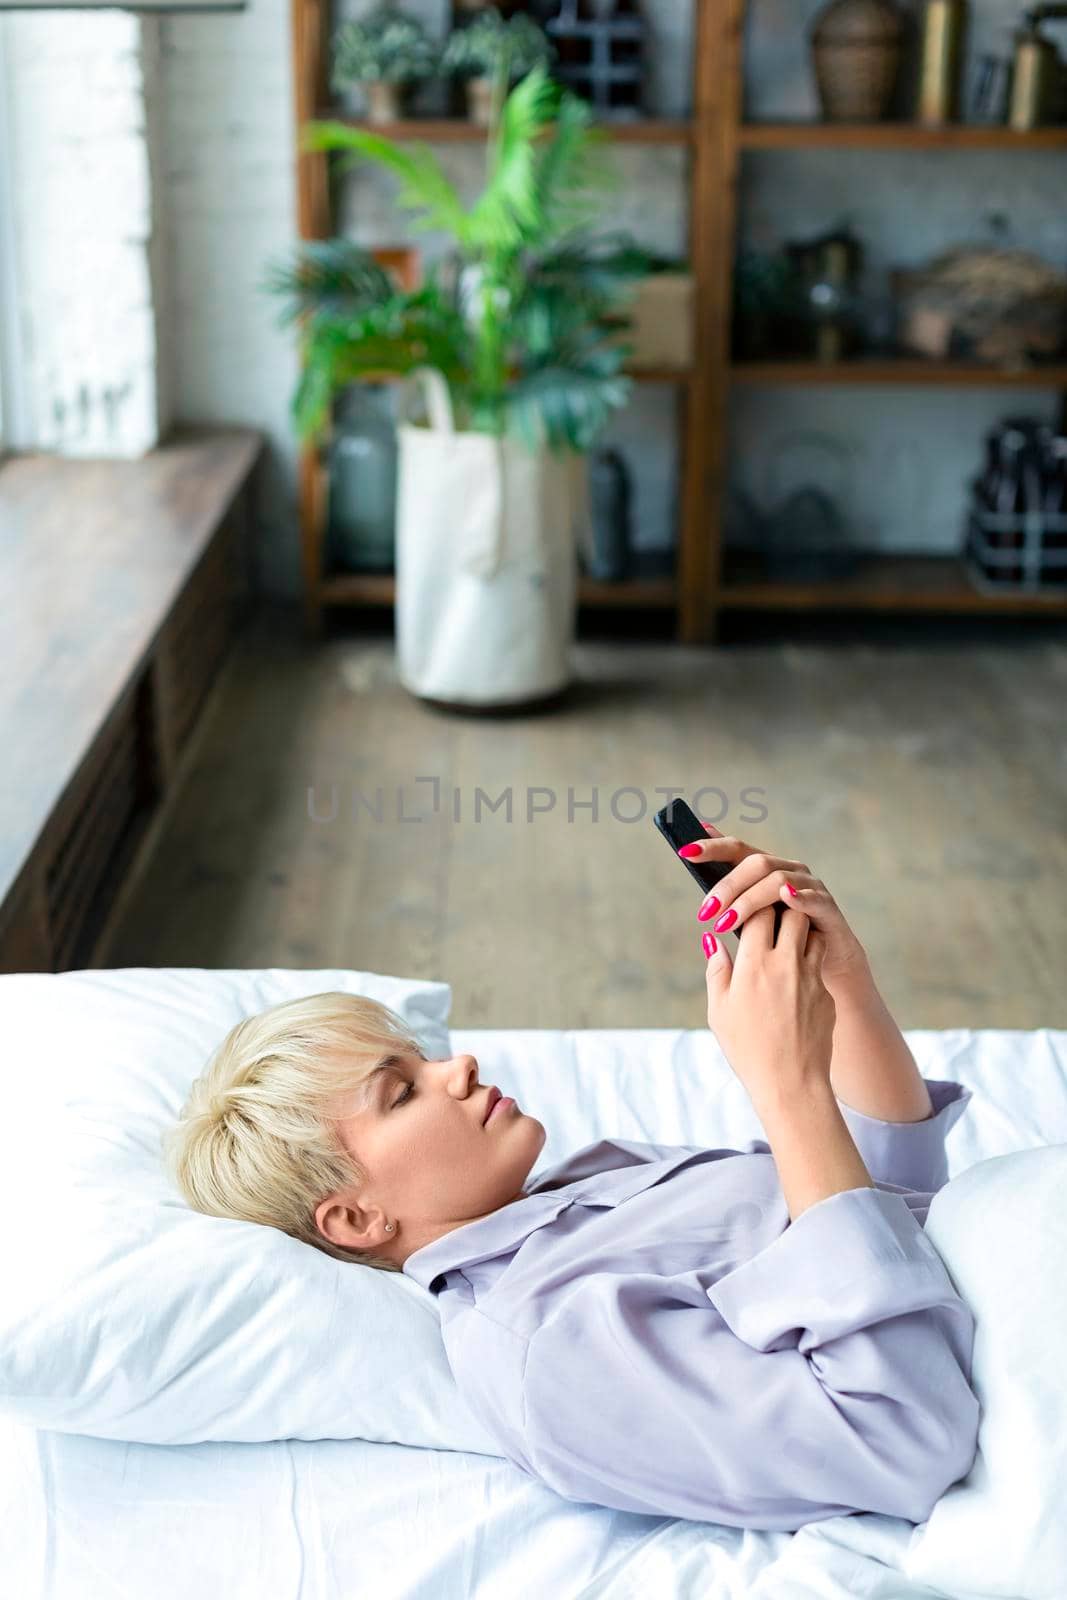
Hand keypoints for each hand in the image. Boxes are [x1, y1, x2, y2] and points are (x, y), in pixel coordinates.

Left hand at [682, 823, 870, 991]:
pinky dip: (798, 897)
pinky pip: (812, 897)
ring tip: (725, 924)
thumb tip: (695, 874)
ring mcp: (809, 886)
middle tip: (705, 911)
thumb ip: (728, 896)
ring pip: (777, 880)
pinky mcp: (827, 906)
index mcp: (765, 869)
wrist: (824, 964)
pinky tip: (785, 900)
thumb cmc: (781, 939)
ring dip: (748, 901)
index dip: (712, 847)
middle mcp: (788, 870)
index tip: (685, 852)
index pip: (736, 848)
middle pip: (755, 863)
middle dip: (727, 886)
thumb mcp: (749, 918)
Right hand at [703, 901, 836, 1114]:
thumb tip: (713, 940)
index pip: (759, 912)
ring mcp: (811, 977)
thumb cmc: (748, 1049)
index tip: (746, 910)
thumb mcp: (720, 1010)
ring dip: (800, 931)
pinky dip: (807, 963)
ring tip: (785, 942)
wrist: (791, 1083)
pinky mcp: (826, 993)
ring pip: (812, 933)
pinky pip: (818, 965)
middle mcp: (786, 963)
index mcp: (755, 964)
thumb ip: (718, 970)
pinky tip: (794, 982)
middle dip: (781, 908)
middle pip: (792, 913)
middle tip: (770, 915)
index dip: (752, 905)